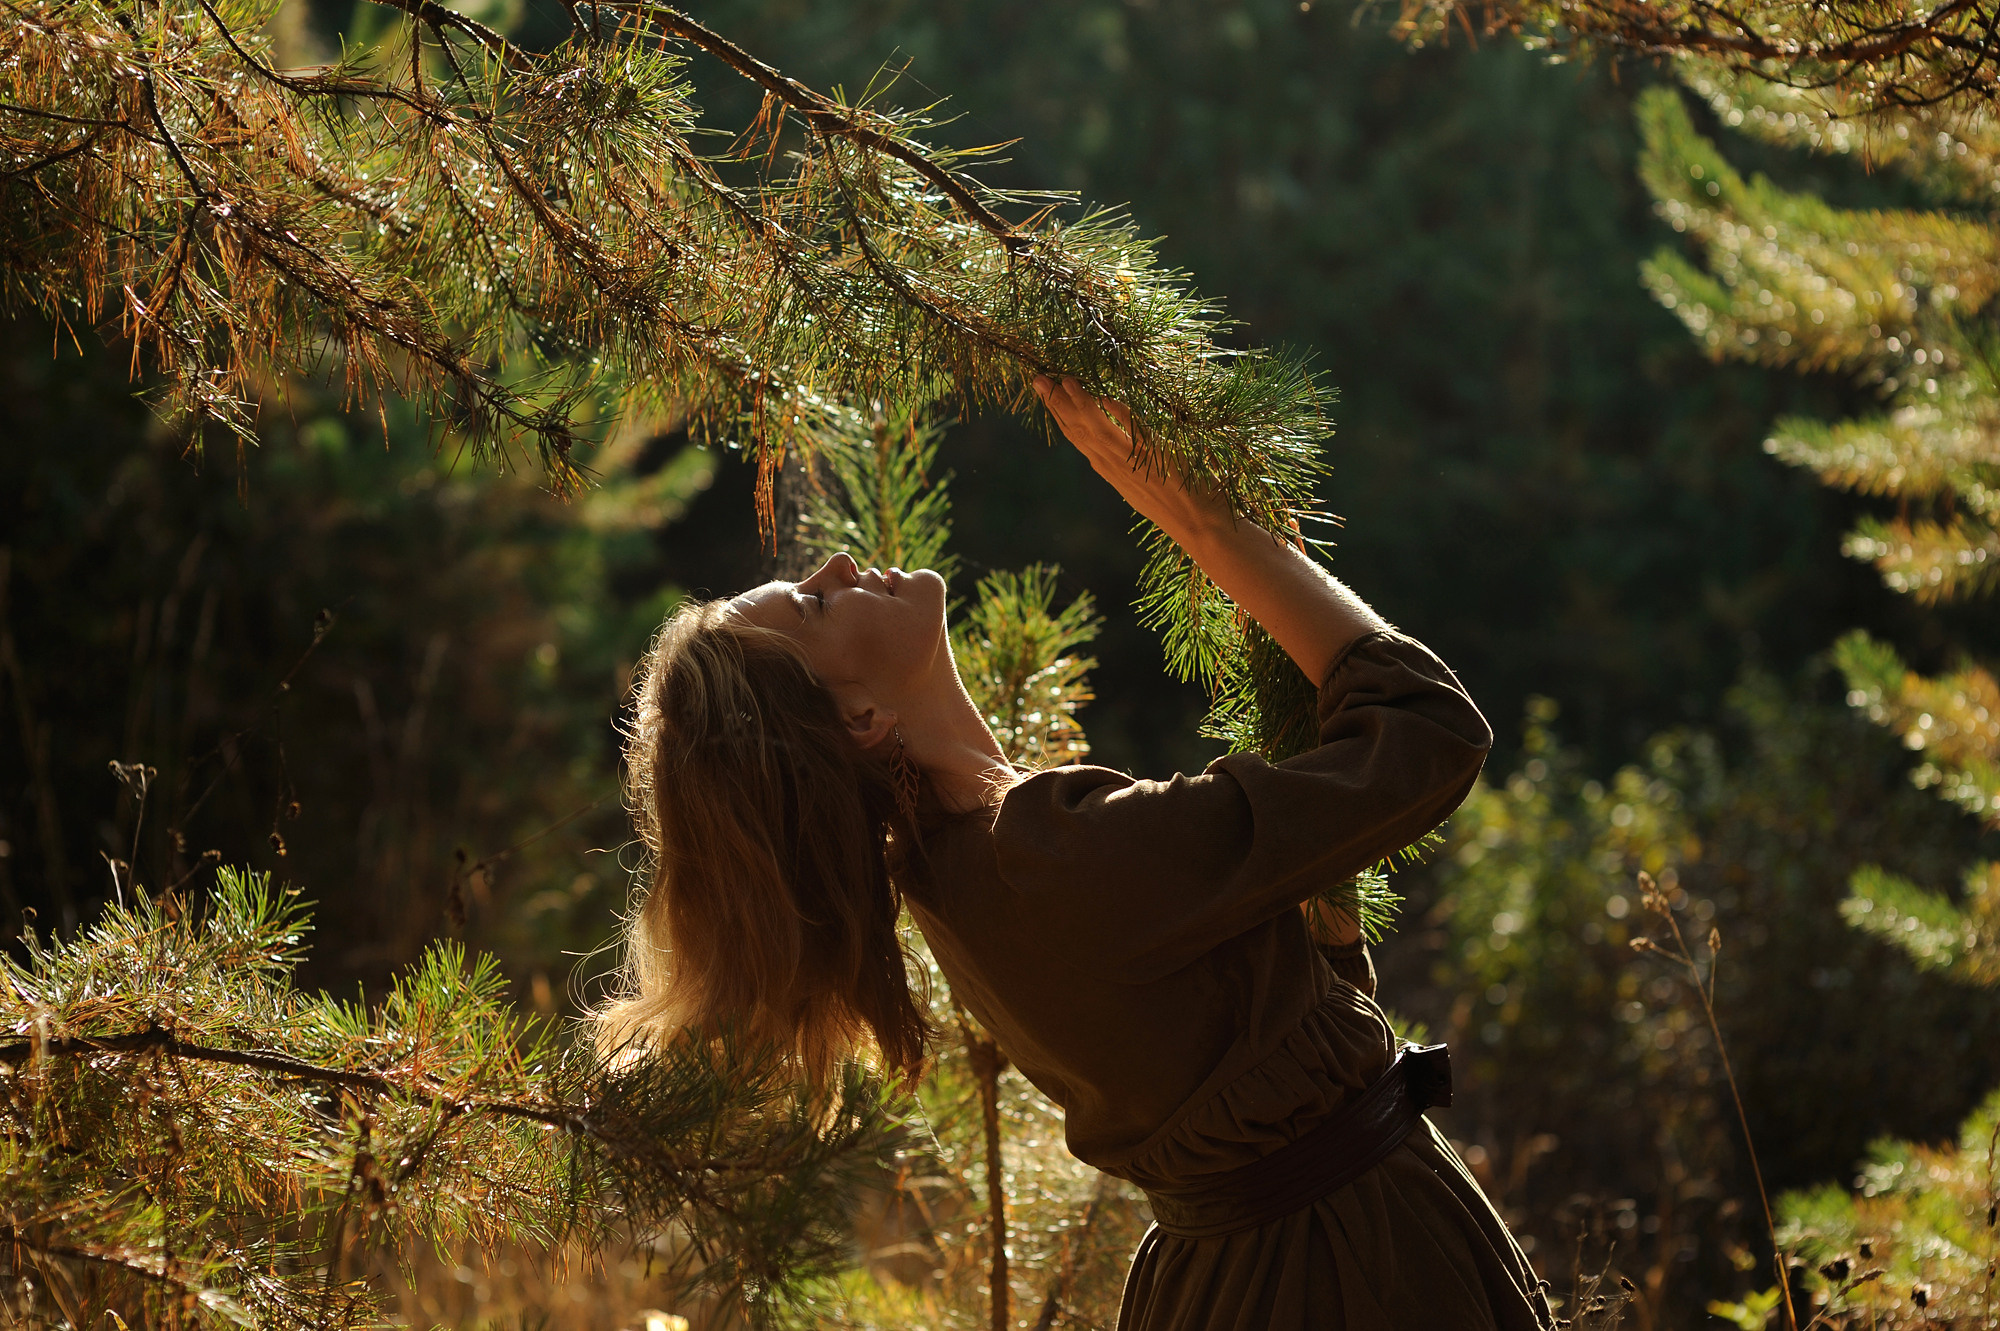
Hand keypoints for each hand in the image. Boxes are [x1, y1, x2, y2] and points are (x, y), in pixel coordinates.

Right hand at [1034, 375, 1231, 546]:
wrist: (1204, 527)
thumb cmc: (1180, 503)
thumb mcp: (1144, 479)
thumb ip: (1127, 454)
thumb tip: (1115, 418)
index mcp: (1111, 472)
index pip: (1077, 438)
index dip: (1059, 415)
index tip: (1047, 394)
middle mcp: (1115, 468)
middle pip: (1078, 432)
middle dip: (1056, 404)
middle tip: (1038, 378)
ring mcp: (1132, 464)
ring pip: (1097, 431)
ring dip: (1079, 404)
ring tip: (1062, 380)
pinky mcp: (1154, 459)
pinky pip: (1132, 431)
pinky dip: (1117, 414)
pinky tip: (1107, 396)